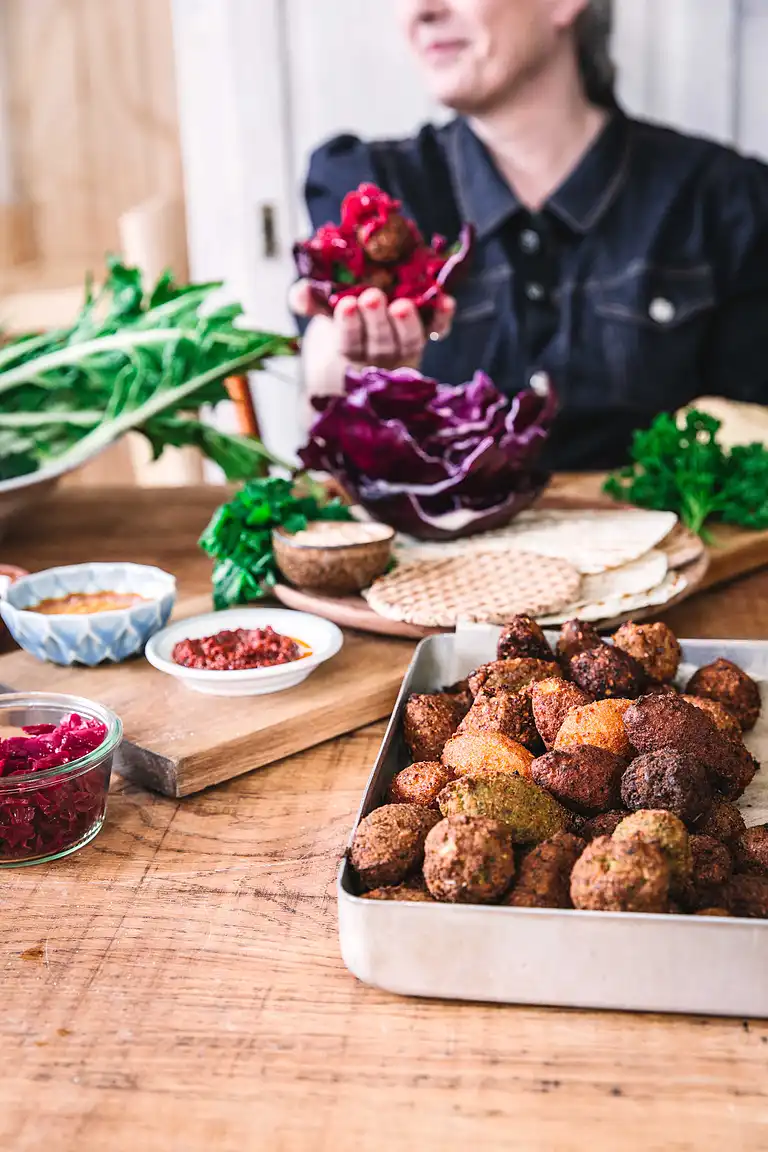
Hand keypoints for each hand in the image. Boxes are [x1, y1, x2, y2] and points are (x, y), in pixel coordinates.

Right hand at [289, 281, 454, 368]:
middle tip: (372, 297)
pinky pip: (436, 331)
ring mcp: (404, 347)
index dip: (349, 326)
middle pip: (381, 344)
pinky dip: (441, 319)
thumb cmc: (338, 330)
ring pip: (408, 341)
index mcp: (350, 350)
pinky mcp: (425, 336)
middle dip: (376, 321)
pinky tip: (446, 302)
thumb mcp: (320, 318)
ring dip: (407, 323)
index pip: (350, 344)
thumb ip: (309, 303)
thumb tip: (300, 291)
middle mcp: (380, 354)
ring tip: (403, 304)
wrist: (365, 342)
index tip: (346, 305)